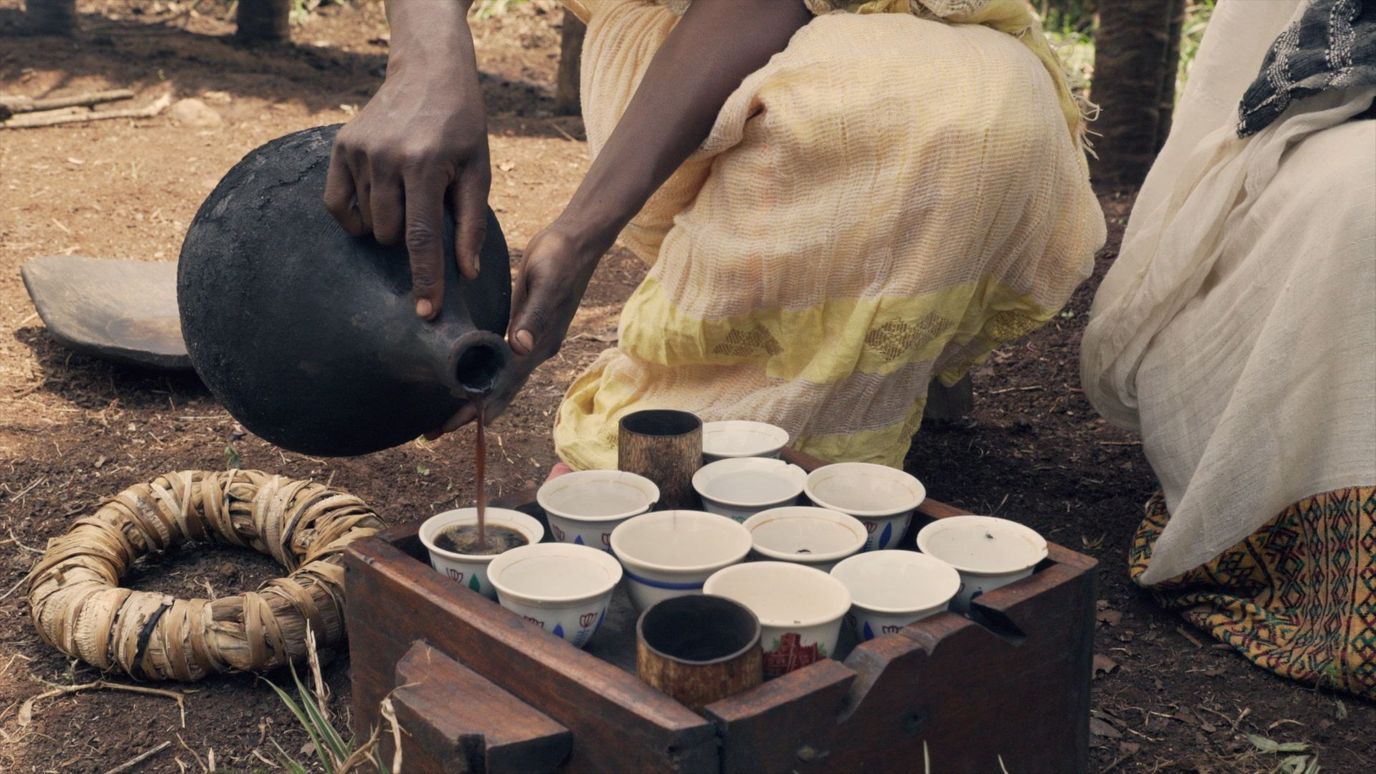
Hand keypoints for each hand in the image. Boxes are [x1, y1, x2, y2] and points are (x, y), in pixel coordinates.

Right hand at [323, 0, 488, 319]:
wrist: (429, 73)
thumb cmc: (462, 127)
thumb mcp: (478, 172)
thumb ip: (471, 224)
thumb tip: (466, 274)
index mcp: (424, 166)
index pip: (422, 238)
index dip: (425, 280)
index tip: (426, 312)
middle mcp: (386, 160)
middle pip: (390, 236)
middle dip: (409, 240)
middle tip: (427, 212)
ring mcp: (358, 152)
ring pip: (366, 223)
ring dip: (387, 225)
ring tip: (408, 195)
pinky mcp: (340, 148)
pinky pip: (337, 205)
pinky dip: (355, 216)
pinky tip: (377, 203)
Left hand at [428, 222, 606, 434]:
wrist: (578, 242)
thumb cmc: (560, 258)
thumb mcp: (546, 284)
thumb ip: (533, 316)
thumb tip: (520, 349)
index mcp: (539, 345)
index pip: (503, 386)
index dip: (476, 408)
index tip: (451, 426)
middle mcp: (535, 351)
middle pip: (500, 391)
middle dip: (469, 413)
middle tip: (435, 432)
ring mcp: (531, 342)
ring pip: (500, 380)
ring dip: (474, 398)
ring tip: (446, 414)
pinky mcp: (525, 328)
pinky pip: (501, 362)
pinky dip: (482, 375)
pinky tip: (466, 377)